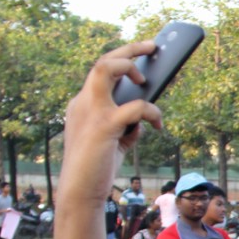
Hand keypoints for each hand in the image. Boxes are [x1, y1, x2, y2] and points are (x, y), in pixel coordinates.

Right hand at [62, 41, 163, 202]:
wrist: (80, 192)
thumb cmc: (96, 168)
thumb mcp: (113, 142)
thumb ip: (125, 127)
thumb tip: (143, 119)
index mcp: (82, 105)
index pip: (99, 72)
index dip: (120, 61)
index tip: (138, 57)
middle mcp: (83, 103)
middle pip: (102, 61)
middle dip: (128, 49)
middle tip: (151, 47)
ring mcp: (91, 111)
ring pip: (106, 68)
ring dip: (130, 66)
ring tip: (147, 80)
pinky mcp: (104, 125)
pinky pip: (136, 106)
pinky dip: (152, 112)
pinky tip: (158, 126)